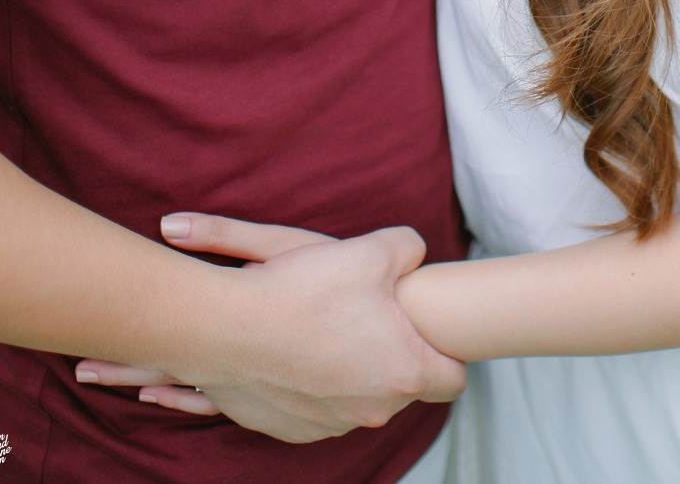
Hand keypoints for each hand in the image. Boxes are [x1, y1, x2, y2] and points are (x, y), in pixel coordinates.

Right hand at [75, 213, 465, 440]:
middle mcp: (371, 410)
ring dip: (350, 370)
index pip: (453, 381)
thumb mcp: (374, 250)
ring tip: (326, 327)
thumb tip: (414, 255)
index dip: (448, 354)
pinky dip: (313, 384)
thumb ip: (409, 249)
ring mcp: (330, 425)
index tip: (431, 334)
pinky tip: (296, 350)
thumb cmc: (305, 289)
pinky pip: (318, 407)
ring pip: (358, 398)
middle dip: (391, 355)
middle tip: (369, 318)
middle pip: (402, 387)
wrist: (226, 328)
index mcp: (403, 373)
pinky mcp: (293, 429)